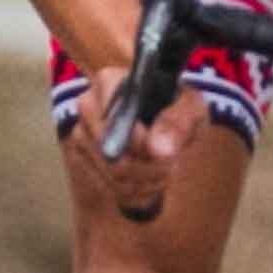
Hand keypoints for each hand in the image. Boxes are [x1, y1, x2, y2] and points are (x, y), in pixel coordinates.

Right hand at [68, 66, 209, 220]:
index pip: (116, 118)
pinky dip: (136, 191)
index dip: (141, 141)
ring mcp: (82, 134)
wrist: (162, 115)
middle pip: (112, 153)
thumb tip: (160, 150)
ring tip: (165, 170)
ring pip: (113, 174)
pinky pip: (110, 187)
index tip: (161, 147)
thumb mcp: (189, 107)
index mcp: (110, 82)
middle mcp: (88, 105)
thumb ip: (178, 123)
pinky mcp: (84, 158)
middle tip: (171, 164)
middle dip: (149, 167)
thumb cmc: (175, 105)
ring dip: (147, 181)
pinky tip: (150, 178)